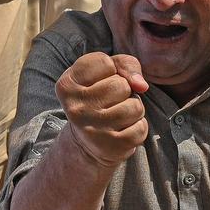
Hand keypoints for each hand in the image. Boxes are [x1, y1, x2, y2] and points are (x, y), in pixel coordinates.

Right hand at [56, 52, 149, 168]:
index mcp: (67, 84)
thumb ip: (124, 64)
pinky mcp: (109, 146)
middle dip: (124, 91)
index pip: (105, 63)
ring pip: (134, 106)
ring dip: (133, 108)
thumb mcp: (104, 73)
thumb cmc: (99, 97)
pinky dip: (138, 126)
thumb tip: (142, 85)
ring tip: (118, 115)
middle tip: (110, 102)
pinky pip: (140, 127)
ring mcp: (92, 129)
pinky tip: (123, 129)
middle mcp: (75, 107)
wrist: (88, 142)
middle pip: (121, 85)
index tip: (100, 81)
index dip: (111, 70)